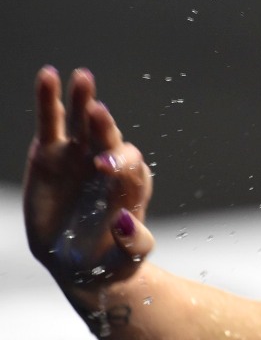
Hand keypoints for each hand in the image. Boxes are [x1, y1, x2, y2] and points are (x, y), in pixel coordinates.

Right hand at [23, 67, 153, 284]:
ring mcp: (80, 155)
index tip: (104, 166)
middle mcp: (109, 163)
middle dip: (104, 125)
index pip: (131, 163)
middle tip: (97, 112)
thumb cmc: (111, 260)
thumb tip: (125, 221)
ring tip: (82, 77)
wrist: (81, 264)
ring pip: (83, 122)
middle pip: (110, 137)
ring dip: (83, 99)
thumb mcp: (127, 258)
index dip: (119, 161)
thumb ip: (132, 242)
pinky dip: (50, 99)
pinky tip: (48, 75)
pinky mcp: (51, 154)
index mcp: (132, 184)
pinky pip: (52, 122)